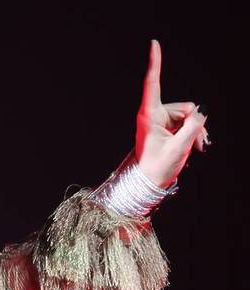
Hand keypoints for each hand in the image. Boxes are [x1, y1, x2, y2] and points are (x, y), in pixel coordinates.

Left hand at [135, 39, 208, 187]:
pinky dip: (192, 133)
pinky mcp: (167, 127)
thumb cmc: (156, 168)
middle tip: (194, 144)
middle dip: (194, 122)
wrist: (148, 183)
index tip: (154, 44)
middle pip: (184, 106)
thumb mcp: (179, 147)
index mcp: (148, 115)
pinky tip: (194, 146)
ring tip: (193, 148)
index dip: (155, 63)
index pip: (153, 84)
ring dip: (194, 130)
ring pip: (188, 116)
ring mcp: (161, 121)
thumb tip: (201, 111)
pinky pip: (187, 123)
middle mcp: (153, 115)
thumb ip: (193, 126)